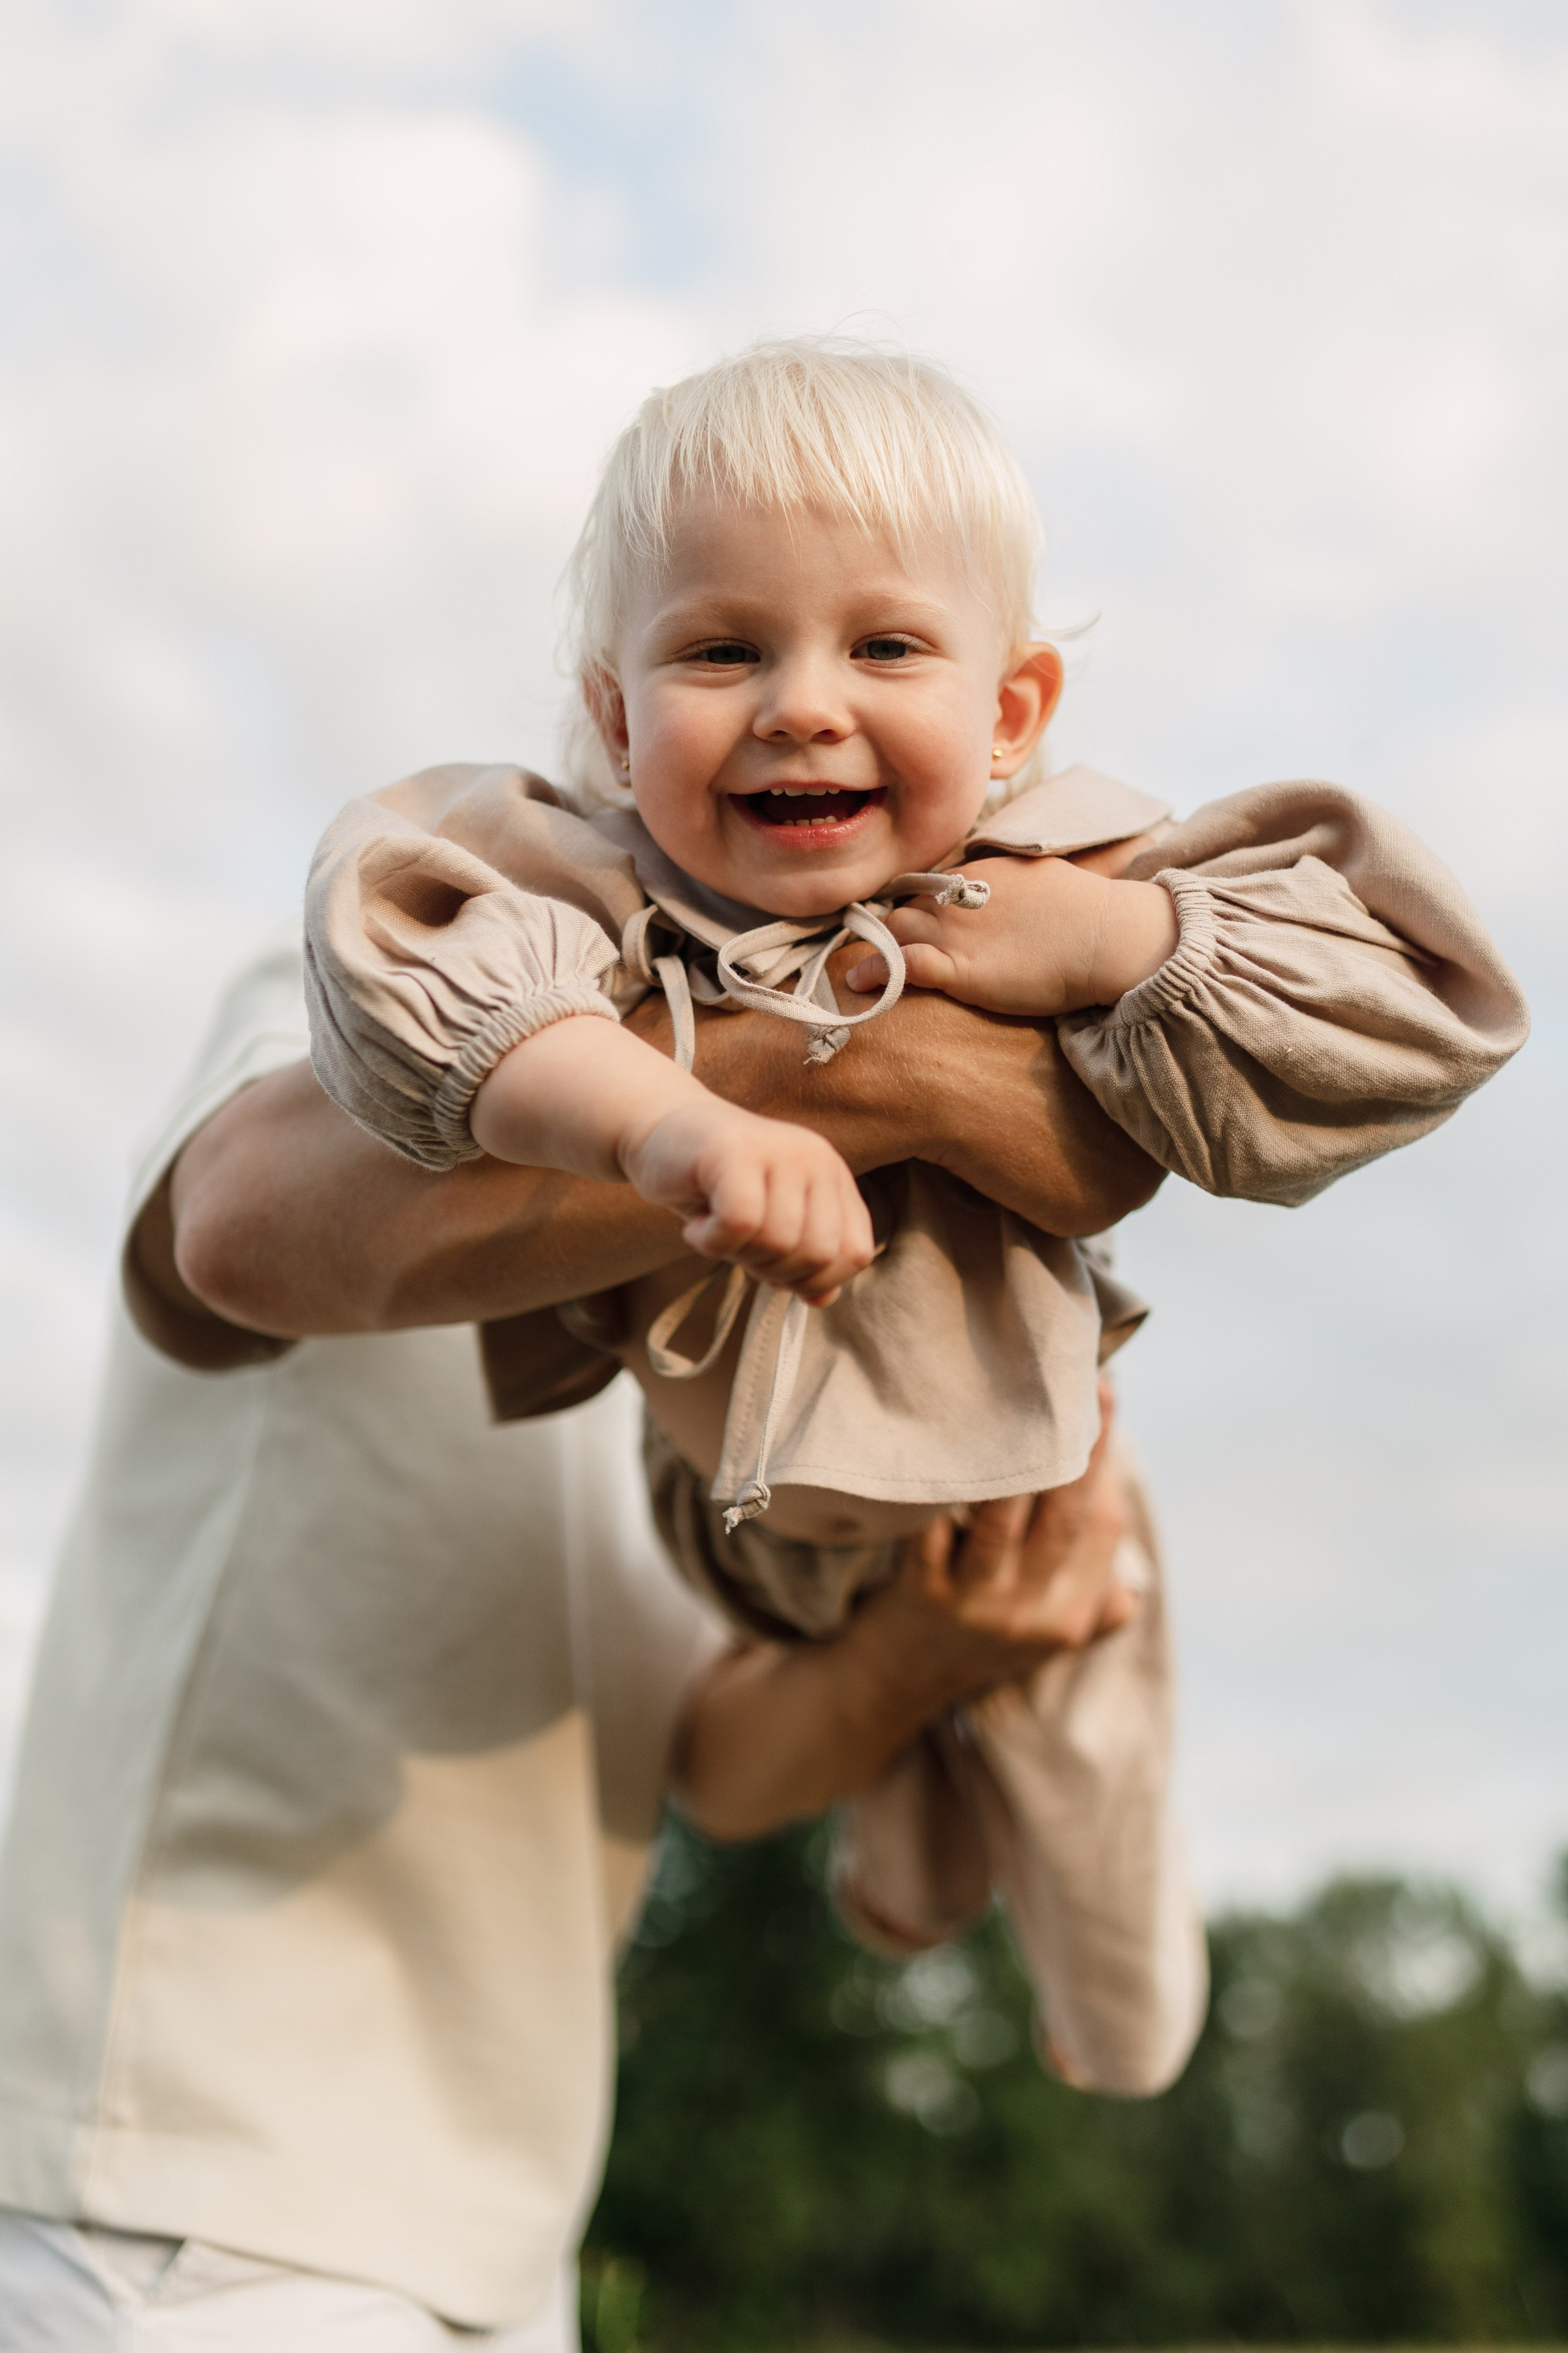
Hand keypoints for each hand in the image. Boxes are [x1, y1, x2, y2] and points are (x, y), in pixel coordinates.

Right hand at [623, 1095, 874, 1305]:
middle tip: (739, 1247)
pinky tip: (695, 1227)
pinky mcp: (736, 1151)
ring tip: (715, 1230)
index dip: (816, 1280)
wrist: (658, 1134)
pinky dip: (712, 1242)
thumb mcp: (767, 1228)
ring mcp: (778, 1150)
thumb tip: (824, 1299)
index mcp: (832, 1177)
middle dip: (774, 1270)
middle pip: (817, 1253)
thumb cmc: (715, 1188)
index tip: (775, 1269)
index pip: (855, 1252)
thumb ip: (801, 1260)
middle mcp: (815, 1158)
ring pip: (778, 1240)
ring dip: (737, 1254)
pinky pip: (739, 1223)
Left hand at [844, 855, 1178, 1016]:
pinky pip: (902, 964)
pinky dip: (877, 970)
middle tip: (876, 950)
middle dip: (886, 927)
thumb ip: (1010, 885)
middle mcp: (956, 897)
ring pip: (895, 931)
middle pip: (902, 907)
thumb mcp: (1040, 880)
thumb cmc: (1087, 912)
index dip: (912, 907)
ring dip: (875, 948)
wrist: (1107, 936)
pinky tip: (859, 982)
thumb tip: (1008, 893)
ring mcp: (955, 931)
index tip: (905, 924)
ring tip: (858, 969)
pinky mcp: (958, 968)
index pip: (927, 886)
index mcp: (976, 873)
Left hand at [861, 1380, 1136, 1708]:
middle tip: (1083, 1383)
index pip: (1104, 1530)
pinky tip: (949, 1449)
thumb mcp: (1047, 1638)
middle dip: (1080, 1447)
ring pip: (1002, 1521)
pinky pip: (934, 1535)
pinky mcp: (922, 1596)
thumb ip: (1094, 1607)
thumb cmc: (978, 1645)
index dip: (1108, 1464)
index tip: (1106, 1401)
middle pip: (1064, 1518)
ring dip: (1014, 1462)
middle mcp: (1028, 1613)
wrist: (896, 1684)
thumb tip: (1132, 1582)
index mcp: (1068, 1616)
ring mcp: (975, 1605)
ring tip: (1021, 1403)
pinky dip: (943, 1496)